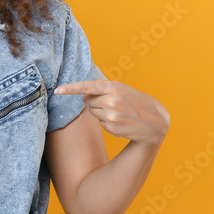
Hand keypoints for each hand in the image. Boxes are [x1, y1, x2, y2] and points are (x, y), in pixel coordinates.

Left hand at [55, 80, 169, 145]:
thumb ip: (103, 88)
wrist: (155, 122)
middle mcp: (111, 100)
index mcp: (114, 87)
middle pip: (87, 100)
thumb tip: (84, 94)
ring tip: (119, 112)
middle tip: (113, 103)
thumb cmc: (137, 102)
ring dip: (102, 112)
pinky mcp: (111, 127)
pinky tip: (121, 122)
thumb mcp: (123, 89)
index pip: (87, 86)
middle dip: (95, 101)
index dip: (70, 88)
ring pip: (93, 112)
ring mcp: (111, 115)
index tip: (57, 90)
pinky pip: (100, 123)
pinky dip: (108, 123)